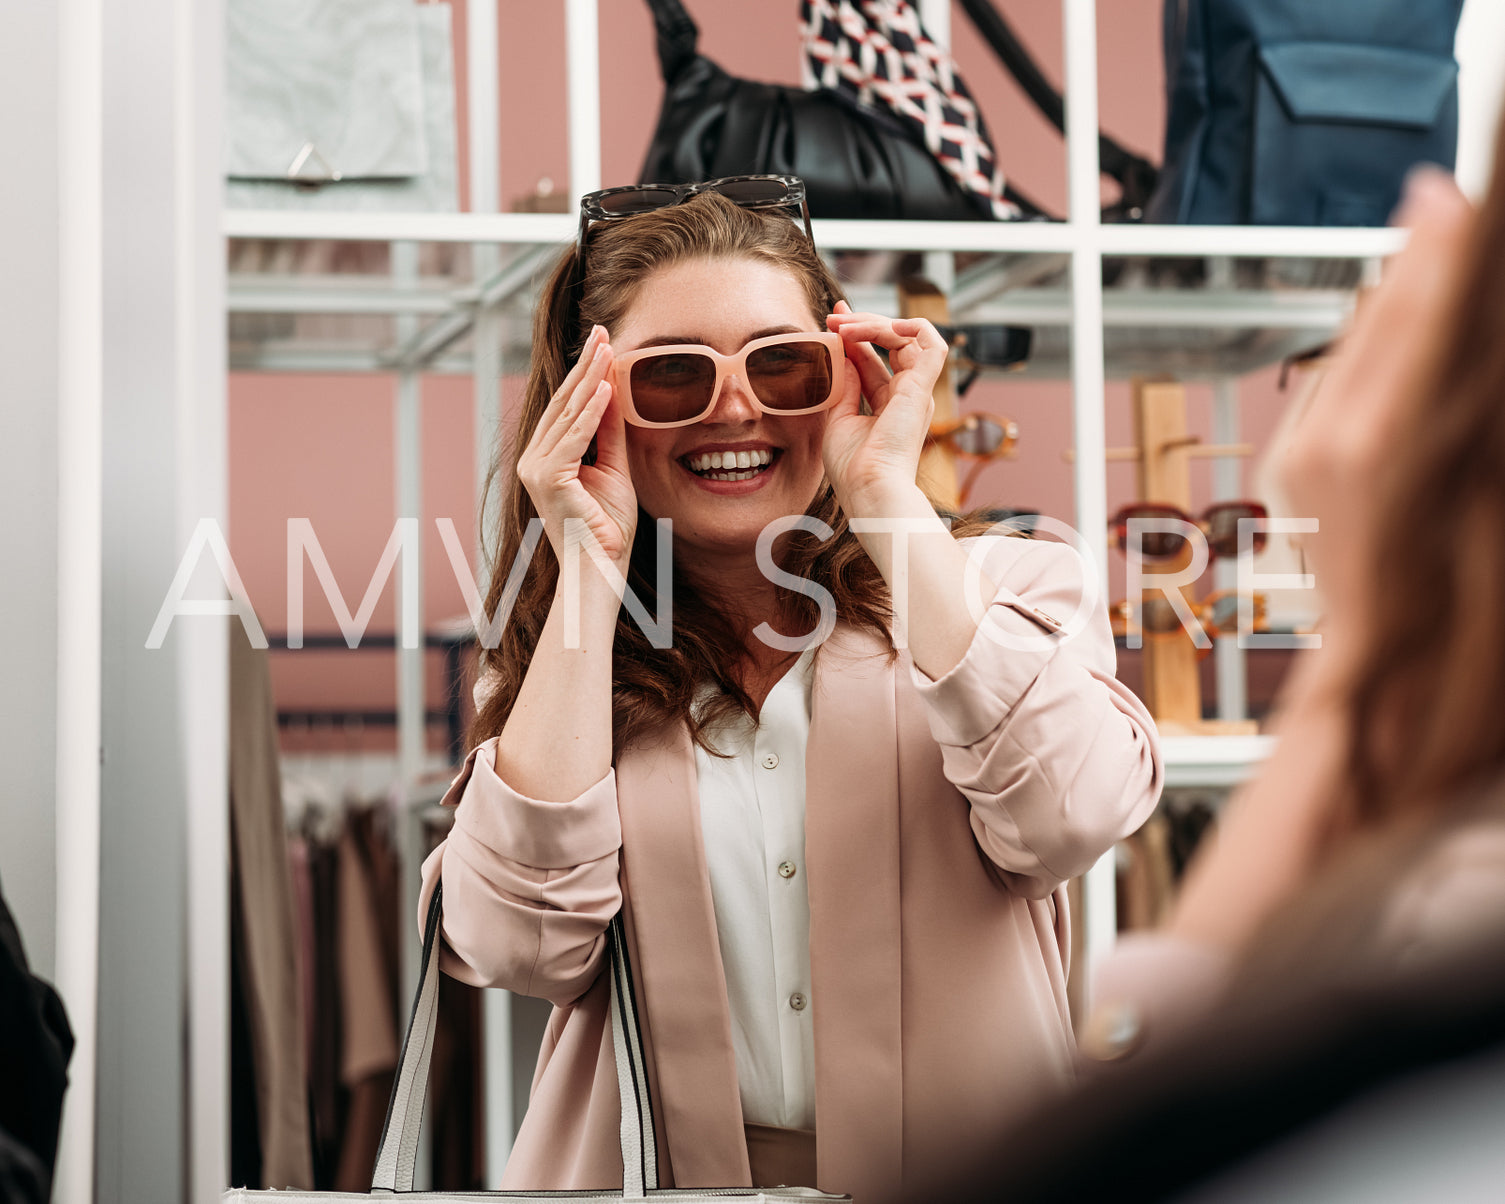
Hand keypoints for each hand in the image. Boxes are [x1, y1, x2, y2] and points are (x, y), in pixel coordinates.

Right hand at [516, 325, 636, 569]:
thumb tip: (612, 393)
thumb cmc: (607, 528)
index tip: (602, 343)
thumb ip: (609, 434)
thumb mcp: (613, 469)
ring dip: (590, 379)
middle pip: (563, 403)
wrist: (600, 567)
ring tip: (607, 348)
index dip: (585, 374)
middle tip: (602, 331)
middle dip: (585, 366)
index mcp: (545, 458)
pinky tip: (605, 388)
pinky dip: (591, 412)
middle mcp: (533, 460)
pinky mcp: (548, 478)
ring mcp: (536, 468)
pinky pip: (574, 437)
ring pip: (568, 415)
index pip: (567, 407)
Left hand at [822, 302, 947, 514]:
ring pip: (908, 337)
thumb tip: (843, 353)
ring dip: (875, 323)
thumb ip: (844, 384)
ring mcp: (917, 390)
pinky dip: (911, 326)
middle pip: (891, 344)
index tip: (832, 320)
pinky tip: (881, 325)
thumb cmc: (853, 466)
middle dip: (862, 323)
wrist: (868, 487)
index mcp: (889, 405)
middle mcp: (907, 395)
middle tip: (834, 317)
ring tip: (845, 324)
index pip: (874, 359)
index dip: (855, 335)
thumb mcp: (839, 417)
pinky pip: (931, 343)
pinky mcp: (923, 387)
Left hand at [1277, 168, 1472, 645]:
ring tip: (1436, 229)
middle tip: (1452, 193)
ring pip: (1358, 344)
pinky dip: (1373, 339)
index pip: (1423, 318)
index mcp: (1384, 446)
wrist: (1375, 692)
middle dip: (1426, 250)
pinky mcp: (1294, 468)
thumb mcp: (1482, 504)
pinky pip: (1337, 381)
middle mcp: (1332, 438)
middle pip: (1387, 317)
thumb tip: (1476, 343)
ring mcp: (1305, 454)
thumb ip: (1470, 414)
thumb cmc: (1447, 622)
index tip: (1461, 195)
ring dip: (1399, 288)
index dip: (1446, 250)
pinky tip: (1397, 312)